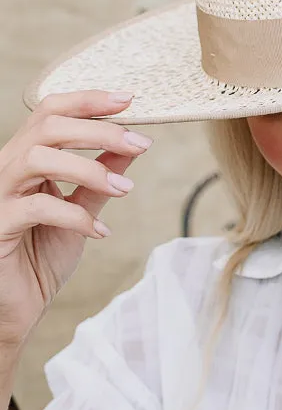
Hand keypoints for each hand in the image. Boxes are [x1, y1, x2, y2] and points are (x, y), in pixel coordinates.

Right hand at [0, 90, 152, 348]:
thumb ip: (100, 178)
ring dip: (89, 169)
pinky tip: (101, 232)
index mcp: (25, 158)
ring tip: (124, 190)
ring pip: (38, 157)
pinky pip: (36, 208)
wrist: (15, 309)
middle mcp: (7, 169)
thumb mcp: (80, 211)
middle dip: (99, 130)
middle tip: (140, 143)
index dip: (88, 100)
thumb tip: (131, 146)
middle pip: (47, 126)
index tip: (129, 99)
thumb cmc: (40, 258)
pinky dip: (75, 217)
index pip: (51, 111)